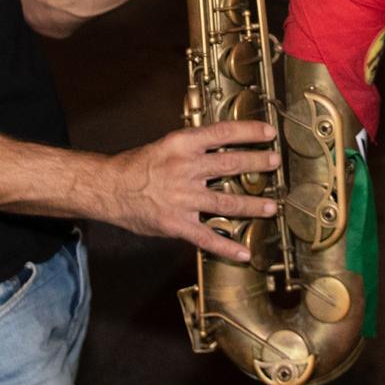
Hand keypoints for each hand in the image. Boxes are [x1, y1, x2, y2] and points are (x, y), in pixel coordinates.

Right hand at [101, 120, 281, 261]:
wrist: (108, 189)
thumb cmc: (135, 166)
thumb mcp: (165, 146)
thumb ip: (192, 147)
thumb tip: (219, 143)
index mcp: (183, 145)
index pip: (223, 133)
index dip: (248, 132)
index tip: (268, 132)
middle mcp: (187, 169)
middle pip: (231, 164)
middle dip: (258, 164)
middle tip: (276, 162)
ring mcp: (184, 198)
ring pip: (227, 201)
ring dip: (253, 205)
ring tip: (271, 207)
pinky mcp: (178, 223)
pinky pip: (207, 237)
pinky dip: (227, 246)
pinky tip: (243, 252)